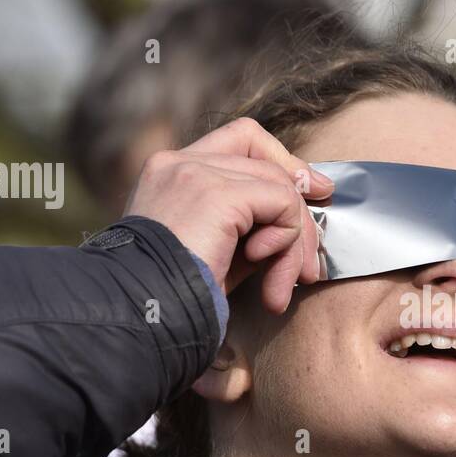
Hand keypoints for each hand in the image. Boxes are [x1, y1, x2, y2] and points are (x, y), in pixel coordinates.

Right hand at [123, 117, 333, 312]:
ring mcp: (195, 173)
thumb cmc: (176, 297)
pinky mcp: (216, 195)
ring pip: (279, 186)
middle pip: (265, 162)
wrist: (142, 316)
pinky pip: (281, 203)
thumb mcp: (217, 250)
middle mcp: (177, 163)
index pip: (240, 140)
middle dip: (297, 212)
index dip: (282, 160)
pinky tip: (264, 268)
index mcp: (169, 172)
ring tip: (281, 287)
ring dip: (293, 242)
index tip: (313, 190)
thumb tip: (302, 205)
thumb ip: (252, 222)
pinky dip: (286, 239)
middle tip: (308, 264)